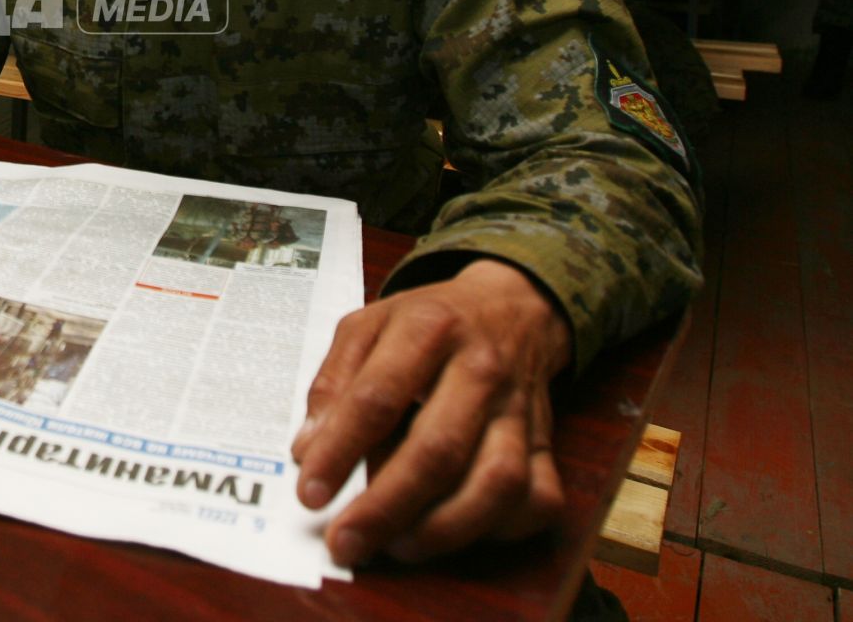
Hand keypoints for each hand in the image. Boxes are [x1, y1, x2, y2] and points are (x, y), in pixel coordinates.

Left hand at [290, 258, 572, 566]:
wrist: (511, 308)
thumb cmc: (428, 323)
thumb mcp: (366, 325)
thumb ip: (332, 382)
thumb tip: (307, 449)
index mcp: (428, 329)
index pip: (378, 397)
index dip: (340, 450)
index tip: (309, 492)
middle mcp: (480, 370)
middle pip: (438, 449)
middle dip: (386, 506)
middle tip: (345, 542)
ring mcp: (520, 411)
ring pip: (496, 483)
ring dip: (442, 528)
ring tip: (396, 546)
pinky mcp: (548, 445)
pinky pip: (537, 499)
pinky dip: (499, 529)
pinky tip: (456, 533)